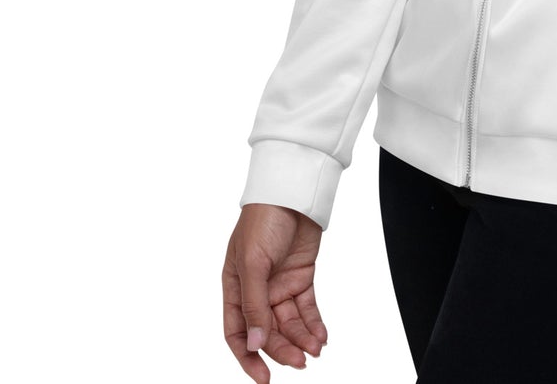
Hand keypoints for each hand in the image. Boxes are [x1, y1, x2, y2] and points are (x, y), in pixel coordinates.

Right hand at [223, 204, 328, 381]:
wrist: (292, 191)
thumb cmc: (263, 219)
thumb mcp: (252, 263)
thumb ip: (253, 304)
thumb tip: (253, 343)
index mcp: (235, 286)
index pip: (237, 331)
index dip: (247, 357)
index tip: (263, 377)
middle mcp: (256, 289)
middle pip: (267, 331)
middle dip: (282, 349)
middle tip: (300, 363)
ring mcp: (279, 284)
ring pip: (289, 323)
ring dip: (301, 339)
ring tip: (315, 350)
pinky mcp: (301, 277)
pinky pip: (306, 308)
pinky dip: (314, 324)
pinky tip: (321, 336)